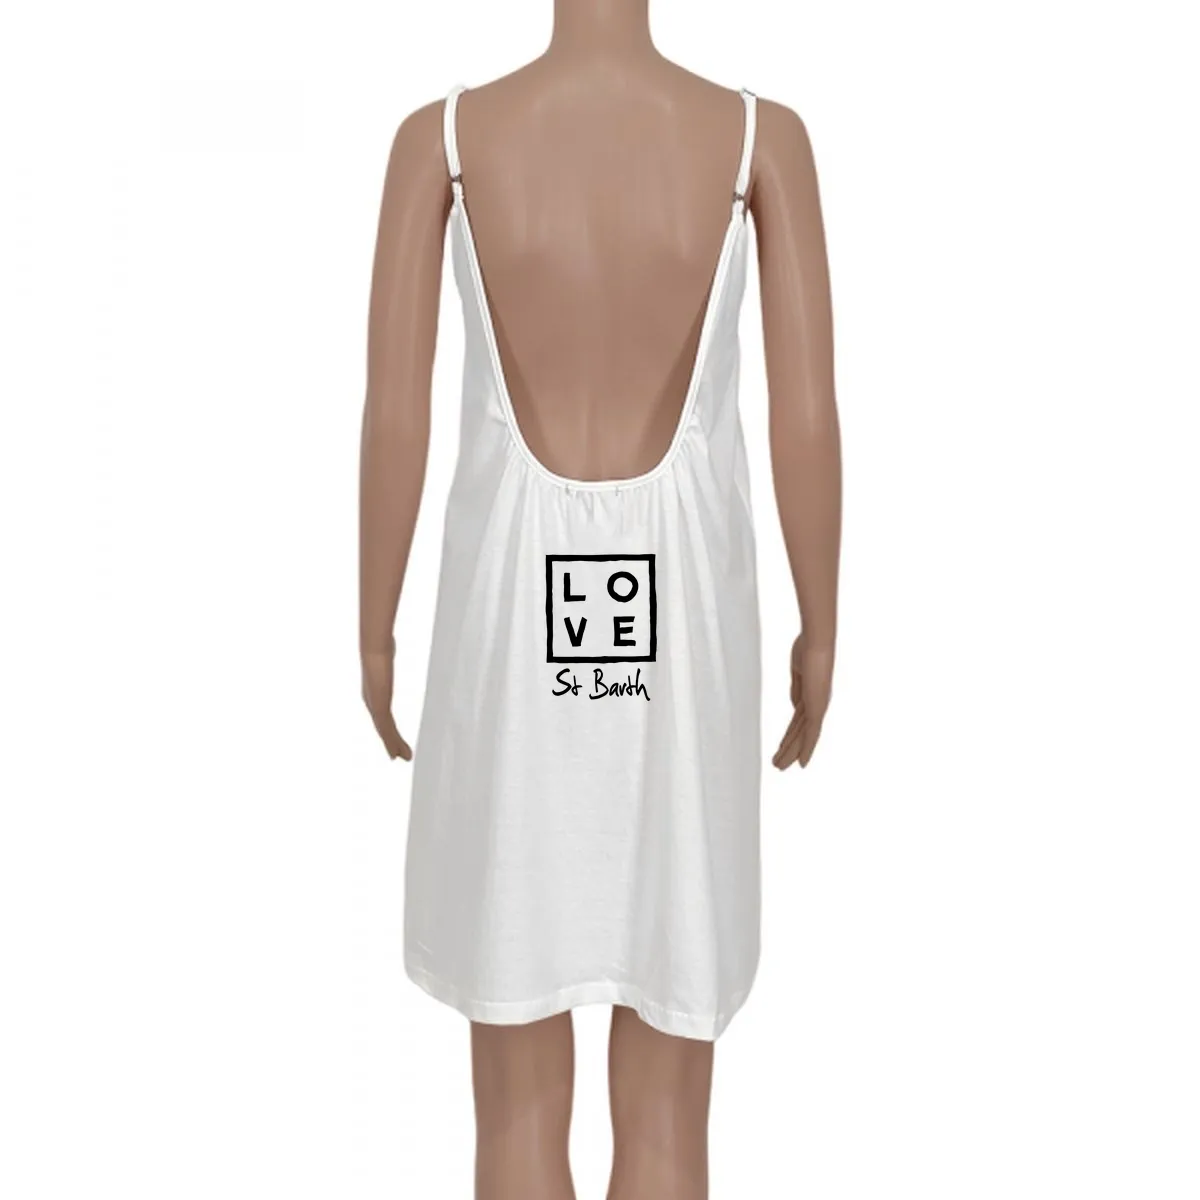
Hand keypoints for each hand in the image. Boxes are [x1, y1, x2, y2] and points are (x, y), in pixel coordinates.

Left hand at [361, 648, 412, 760]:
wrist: (374, 649)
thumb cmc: (380, 645)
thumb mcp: (386, 652)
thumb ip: (388, 653)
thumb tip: (392, 640)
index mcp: (373, 690)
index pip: (381, 712)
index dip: (387, 726)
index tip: (393, 735)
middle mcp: (372, 700)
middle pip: (382, 725)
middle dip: (389, 740)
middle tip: (397, 755)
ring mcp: (374, 706)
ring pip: (384, 731)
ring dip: (393, 745)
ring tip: (404, 758)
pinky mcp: (380, 709)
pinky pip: (387, 731)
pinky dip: (392, 743)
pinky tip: (397, 754)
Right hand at [772, 632, 833, 769]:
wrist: (817, 642)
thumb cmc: (808, 647)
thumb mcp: (798, 671)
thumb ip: (797, 689)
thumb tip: (796, 705)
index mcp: (812, 695)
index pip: (798, 721)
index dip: (791, 736)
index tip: (784, 748)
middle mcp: (817, 705)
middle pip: (799, 733)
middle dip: (788, 749)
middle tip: (778, 765)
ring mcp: (818, 708)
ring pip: (802, 737)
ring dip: (790, 753)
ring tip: (778, 767)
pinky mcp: (818, 709)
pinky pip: (810, 734)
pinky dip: (806, 750)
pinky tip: (802, 763)